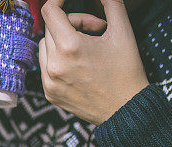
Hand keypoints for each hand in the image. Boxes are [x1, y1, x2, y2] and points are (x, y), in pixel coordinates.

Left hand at [38, 0, 149, 124]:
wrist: (125, 109)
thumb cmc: (126, 71)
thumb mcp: (122, 32)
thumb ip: (111, 3)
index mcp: (70, 47)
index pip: (50, 12)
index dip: (57, 0)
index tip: (64, 0)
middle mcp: (54, 65)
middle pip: (50, 28)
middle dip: (70, 23)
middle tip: (94, 30)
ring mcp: (49, 82)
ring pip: (45, 46)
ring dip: (61, 41)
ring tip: (86, 48)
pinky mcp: (49, 94)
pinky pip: (46, 67)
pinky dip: (58, 60)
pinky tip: (79, 66)